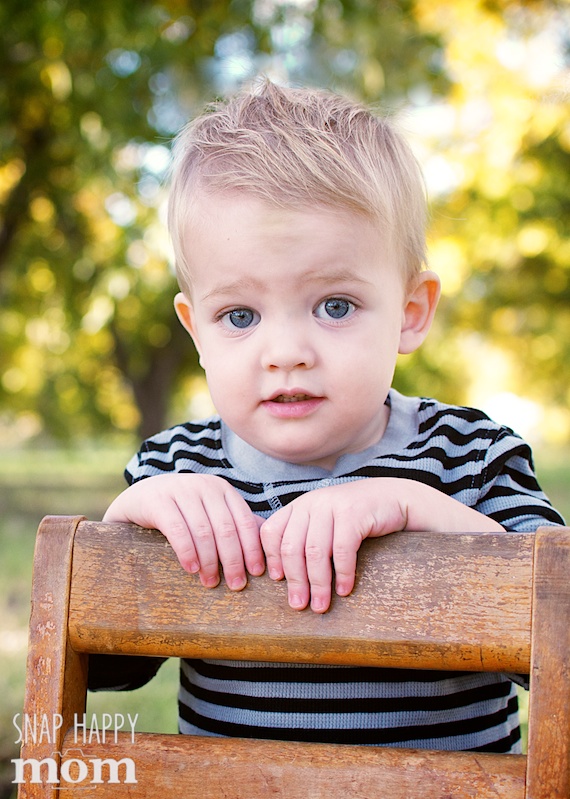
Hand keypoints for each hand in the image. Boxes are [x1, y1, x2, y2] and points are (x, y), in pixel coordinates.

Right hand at [103, 474, 264, 590]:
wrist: (139, 498)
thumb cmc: (181, 512)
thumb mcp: (209, 513)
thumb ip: (234, 525)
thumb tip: (267, 548)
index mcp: (222, 490)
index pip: (245, 521)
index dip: (253, 548)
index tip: (258, 573)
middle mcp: (205, 486)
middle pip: (227, 529)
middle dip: (234, 560)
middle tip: (237, 585)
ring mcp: (181, 490)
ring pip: (204, 531)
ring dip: (210, 561)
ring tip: (211, 583)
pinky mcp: (159, 501)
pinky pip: (178, 530)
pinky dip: (188, 552)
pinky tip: (191, 569)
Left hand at [260, 479, 406, 613]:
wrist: (394, 498)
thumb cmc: (356, 518)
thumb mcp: (325, 522)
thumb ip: (305, 538)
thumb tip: (285, 578)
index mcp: (299, 506)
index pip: (272, 532)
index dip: (270, 558)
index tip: (276, 582)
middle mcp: (312, 502)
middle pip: (292, 547)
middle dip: (295, 580)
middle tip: (298, 605)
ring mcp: (332, 505)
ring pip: (315, 551)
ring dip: (318, 583)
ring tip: (320, 606)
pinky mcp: (354, 513)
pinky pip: (342, 550)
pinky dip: (342, 574)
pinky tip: (344, 590)